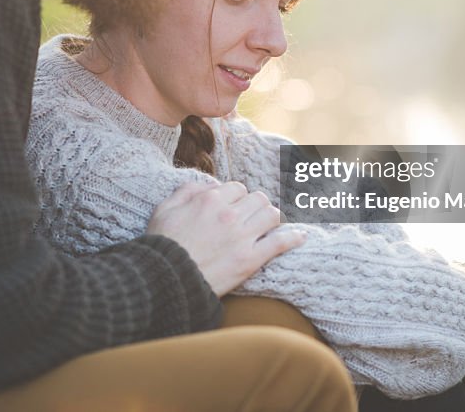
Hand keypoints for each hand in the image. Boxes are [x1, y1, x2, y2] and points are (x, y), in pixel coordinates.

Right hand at [146, 179, 305, 295]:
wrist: (166, 279)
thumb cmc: (163, 245)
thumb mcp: (165, 209)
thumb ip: (186, 190)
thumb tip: (209, 185)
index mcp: (210, 199)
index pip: (237, 188)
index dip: (237, 197)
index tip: (235, 207)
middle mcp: (229, 214)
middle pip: (258, 199)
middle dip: (256, 205)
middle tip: (252, 217)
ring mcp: (242, 237)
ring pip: (272, 215)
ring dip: (272, 218)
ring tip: (269, 225)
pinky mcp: (250, 260)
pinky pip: (280, 243)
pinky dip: (294, 238)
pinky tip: (301, 236)